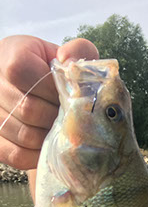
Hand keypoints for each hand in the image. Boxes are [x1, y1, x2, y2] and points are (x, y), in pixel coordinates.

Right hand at [0, 35, 97, 169]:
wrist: (35, 92)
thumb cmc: (53, 73)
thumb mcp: (67, 57)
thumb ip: (78, 51)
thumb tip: (71, 62)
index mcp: (11, 55)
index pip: (22, 72)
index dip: (51, 90)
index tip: (67, 97)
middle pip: (27, 109)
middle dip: (56, 118)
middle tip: (70, 120)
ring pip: (24, 134)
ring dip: (50, 138)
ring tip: (61, 131)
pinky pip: (16, 154)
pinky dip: (37, 155)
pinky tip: (49, 146)